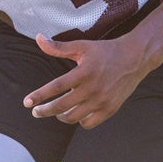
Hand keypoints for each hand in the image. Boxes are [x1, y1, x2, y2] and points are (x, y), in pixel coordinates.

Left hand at [23, 34, 144, 129]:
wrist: (135, 58)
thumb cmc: (105, 51)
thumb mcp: (82, 46)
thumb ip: (58, 47)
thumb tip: (38, 38)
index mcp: (84, 72)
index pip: (55, 87)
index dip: (39, 96)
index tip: (27, 102)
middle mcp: (92, 89)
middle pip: (62, 106)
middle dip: (45, 111)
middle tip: (36, 112)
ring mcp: (102, 101)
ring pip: (74, 117)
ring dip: (61, 116)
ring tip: (56, 111)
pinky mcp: (110, 109)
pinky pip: (89, 123)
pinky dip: (79, 121)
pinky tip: (75, 114)